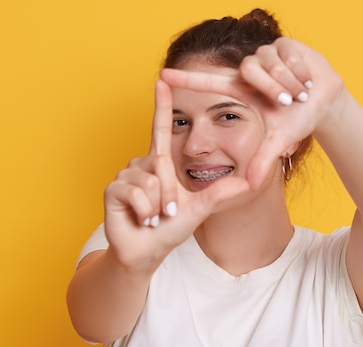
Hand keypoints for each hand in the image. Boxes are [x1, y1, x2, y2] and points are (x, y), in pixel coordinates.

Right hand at [103, 81, 249, 265]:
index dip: (161, 105)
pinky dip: (145, 210)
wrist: (147, 251)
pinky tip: (141, 218)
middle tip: (167, 213)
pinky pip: (137, 193)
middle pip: (162, 166)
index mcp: (160, 163)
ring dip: (157, 205)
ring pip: (151, 182)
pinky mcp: (113, 188)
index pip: (160, 129)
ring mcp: (125, 174)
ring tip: (152, 215)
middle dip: (171, 195)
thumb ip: (220, 194)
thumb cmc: (170, 229)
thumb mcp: (199, 209)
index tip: (161, 80)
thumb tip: (249, 183)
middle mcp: (141, 163)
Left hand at [160, 37, 344, 188]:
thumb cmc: (299, 118)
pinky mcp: (284, 43)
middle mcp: (249, 70)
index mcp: (242, 90)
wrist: (326, 101)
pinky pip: (288, 55)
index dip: (186, 80)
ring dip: (290, 81)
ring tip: (300, 92)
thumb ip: (263, 160)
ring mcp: (265, 54)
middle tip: (288, 101)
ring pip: (270, 62)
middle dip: (272, 86)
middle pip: (249, 69)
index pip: (208, 83)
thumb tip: (250, 186)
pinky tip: (307, 78)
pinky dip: (301, 71)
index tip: (162, 75)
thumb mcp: (279, 140)